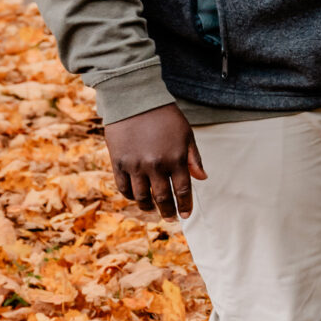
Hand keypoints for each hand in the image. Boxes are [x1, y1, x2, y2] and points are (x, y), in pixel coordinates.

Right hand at [108, 103, 203, 217]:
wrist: (135, 101)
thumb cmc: (165, 117)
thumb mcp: (186, 135)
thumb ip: (194, 159)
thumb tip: (202, 179)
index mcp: (176, 159)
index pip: (182, 191)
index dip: (185, 205)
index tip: (186, 215)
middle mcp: (155, 166)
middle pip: (162, 198)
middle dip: (168, 212)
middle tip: (171, 219)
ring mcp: (135, 165)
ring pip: (141, 197)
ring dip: (148, 207)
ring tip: (153, 210)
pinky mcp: (118, 162)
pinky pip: (124, 187)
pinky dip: (130, 196)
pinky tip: (136, 198)